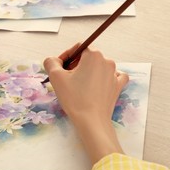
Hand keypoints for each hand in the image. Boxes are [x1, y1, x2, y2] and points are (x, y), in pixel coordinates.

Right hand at [43, 45, 128, 163]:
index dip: (66, 57)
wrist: (91, 121)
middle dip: (75, 66)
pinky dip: (104, 78)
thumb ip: (51, 62)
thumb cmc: (74, 98)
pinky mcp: (118, 86)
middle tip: (66, 79)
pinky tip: (97, 84)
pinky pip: (112, 76)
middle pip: (87, 57)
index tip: (59, 69)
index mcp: (93, 55)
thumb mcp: (56, 77)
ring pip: (98, 67)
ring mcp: (115, 74)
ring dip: (87, 73)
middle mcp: (107, 61)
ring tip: (78, 86)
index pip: (77, 48)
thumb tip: (53, 60)